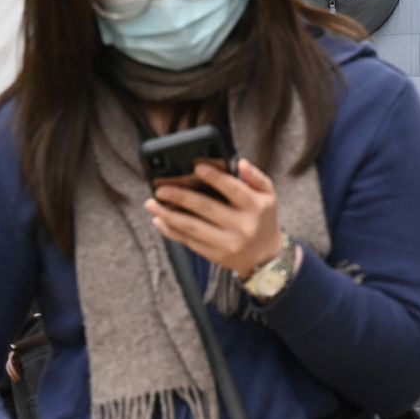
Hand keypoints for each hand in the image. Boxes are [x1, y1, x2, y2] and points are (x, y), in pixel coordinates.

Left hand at [147, 160, 284, 278]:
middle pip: (206, 208)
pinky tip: (159, 220)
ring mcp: (227, 243)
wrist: (265, 256)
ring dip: (168, 215)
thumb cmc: (263, 218)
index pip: (234, 189)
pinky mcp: (215, 255)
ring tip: (151, 204)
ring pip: (192, 228)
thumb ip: (255, 177)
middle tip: (160, 189)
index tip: (196, 167)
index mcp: (256, 207)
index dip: (215, 178)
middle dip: (180, 197)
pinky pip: (189, 242)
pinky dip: (171, 231)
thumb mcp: (268, 195)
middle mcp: (242, 226)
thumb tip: (240, 162)